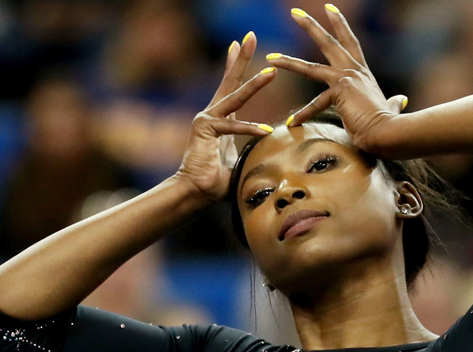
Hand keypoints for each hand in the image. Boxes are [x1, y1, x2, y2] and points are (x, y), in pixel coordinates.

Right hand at [176, 33, 276, 203]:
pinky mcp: (204, 129)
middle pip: (230, 81)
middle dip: (241, 58)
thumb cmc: (218, 181)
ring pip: (235, 98)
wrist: (195, 193)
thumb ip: (254, 151)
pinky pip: (232, 127)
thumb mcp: (242, 160)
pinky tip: (266, 130)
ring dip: (255, 84)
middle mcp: (211, 115)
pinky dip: (250, 129)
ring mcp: (206, 119)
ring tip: (272, 71)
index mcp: (220, 120)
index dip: (235, 66)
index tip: (238, 44)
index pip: (231, 88)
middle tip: (250, 36)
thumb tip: (276, 154)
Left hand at [265, 5, 407, 153]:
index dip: (340, 25)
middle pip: (330, 42)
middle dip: (311, 26)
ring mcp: (346, 79)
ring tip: (271, 57)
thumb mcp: (390, 107)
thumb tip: (401, 100)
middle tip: (294, 12)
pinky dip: (303, 115)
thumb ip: (393, 102)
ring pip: (311, 68)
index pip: (350, 42)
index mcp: (363, 72)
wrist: (389, 131)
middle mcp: (354, 71)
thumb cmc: (388, 123)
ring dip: (288, 61)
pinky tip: (292, 123)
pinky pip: (315, 104)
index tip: (330, 9)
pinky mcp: (340, 92)